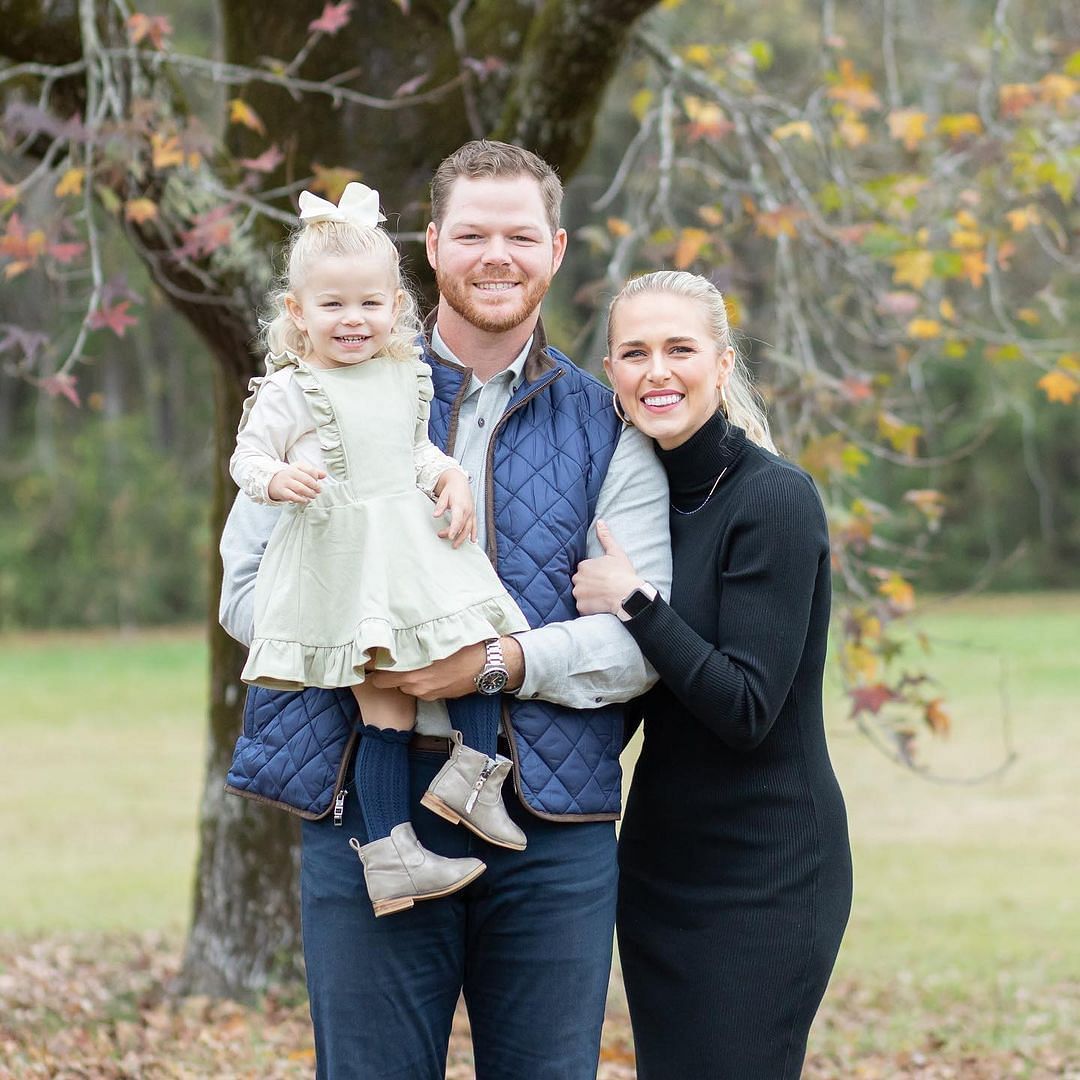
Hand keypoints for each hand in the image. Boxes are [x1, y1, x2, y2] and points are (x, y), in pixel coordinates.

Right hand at [267, 462, 326, 502]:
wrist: (271, 481)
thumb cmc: (289, 476)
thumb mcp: (300, 471)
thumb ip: (313, 472)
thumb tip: (325, 475)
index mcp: (296, 467)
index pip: (310, 470)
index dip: (316, 477)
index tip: (318, 481)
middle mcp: (290, 473)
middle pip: (306, 480)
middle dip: (315, 486)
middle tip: (319, 490)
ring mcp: (285, 482)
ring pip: (300, 488)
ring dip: (309, 493)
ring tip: (313, 495)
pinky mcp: (282, 492)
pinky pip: (293, 496)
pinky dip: (301, 499)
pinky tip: (305, 500)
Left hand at [369, 637, 524, 699]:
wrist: (488, 665)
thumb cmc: (463, 646)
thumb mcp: (436, 637)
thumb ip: (412, 640)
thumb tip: (393, 632)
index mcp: (411, 670)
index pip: (378, 673)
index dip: (371, 665)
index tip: (366, 656)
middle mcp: (414, 684)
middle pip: (386, 681)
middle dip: (384, 672)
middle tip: (385, 657)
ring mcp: (425, 693)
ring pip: (404, 684)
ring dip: (404, 676)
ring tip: (412, 660)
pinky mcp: (435, 697)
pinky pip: (419, 688)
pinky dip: (418, 681)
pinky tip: (428, 669)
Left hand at [433, 468, 476, 548]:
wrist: (460, 482)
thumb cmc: (451, 489)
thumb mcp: (444, 496)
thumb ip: (440, 506)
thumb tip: (435, 515)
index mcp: (460, 506)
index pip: (457, 520)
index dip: (453, 529)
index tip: (449, 537)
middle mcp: (467, 510)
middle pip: (462, 527)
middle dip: (454, 535)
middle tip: (443, 537)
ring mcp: (471, 513)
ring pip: (469, 528)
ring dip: (463, 538)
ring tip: (455, 545)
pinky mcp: (473, 514)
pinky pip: (475, 526)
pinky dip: (474, 533)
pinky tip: (472, 540)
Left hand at [572, 520, 643, 615]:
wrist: (628, 595)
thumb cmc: (623, 573)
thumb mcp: (615, 552)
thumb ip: (605, 537)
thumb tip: (600, 522)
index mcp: (584, 565)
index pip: (584, 570)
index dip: (593, 574)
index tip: (603, 578)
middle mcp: (577, 579)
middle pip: (580, 582)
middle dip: (588, 585)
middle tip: (602, 588)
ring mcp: (578, 594)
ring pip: (580, 595)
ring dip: (587, 596)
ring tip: (601, 597)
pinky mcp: (581, 607)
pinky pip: (582, 607)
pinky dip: (589, 607)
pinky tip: (600, 605)